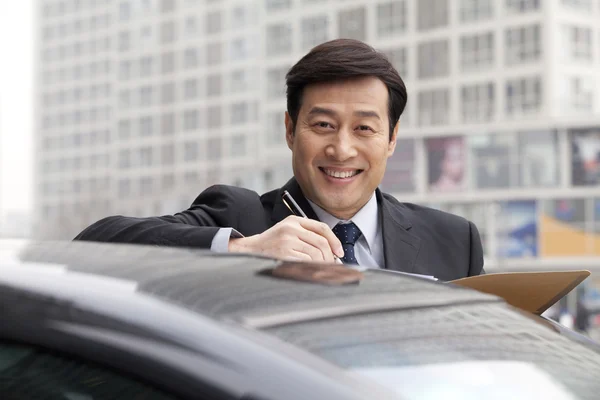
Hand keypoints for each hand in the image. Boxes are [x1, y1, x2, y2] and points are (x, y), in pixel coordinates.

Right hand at [228, 216, 343, 262]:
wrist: (250, 249)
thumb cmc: (272, 243)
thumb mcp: (288, 231)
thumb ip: (307, 235)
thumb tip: (332, 251)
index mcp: (294, 220)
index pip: (321, 228)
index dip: (334, 241)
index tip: (339, 252)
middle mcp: (291, 228)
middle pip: (321, 242)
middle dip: (330, 256)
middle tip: (332, 265)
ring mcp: (287, 240)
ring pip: (315, 254)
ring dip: (321, 264)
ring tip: (319, 269)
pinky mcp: (284, 253)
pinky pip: (306, 262)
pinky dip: (311, 268)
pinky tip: (309, 271)